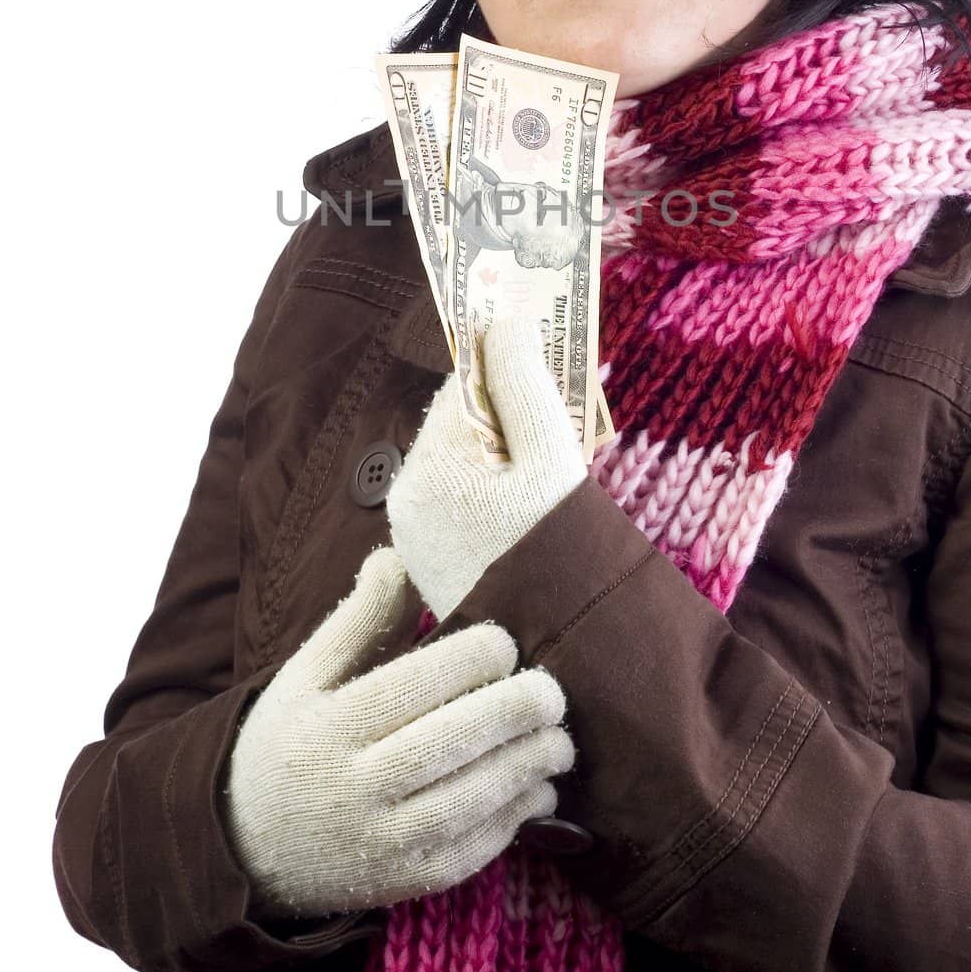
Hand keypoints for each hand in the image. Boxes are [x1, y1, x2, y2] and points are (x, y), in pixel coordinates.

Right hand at [220, 545, 574, 917]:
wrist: (246, 849)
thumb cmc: (288, 743)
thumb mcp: (305, 676)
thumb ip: (357, 619)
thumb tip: (396, 556)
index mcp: (330, 726)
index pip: (412, 686)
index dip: (470, 659)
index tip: (504, 643)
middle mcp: (354, 787)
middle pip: (447, 743)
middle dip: (512, 712)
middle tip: (551, 691)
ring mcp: (380, 842)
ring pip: (467, 802)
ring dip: (525, 767)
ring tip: (559, 740)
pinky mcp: (404, 882)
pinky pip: (469, 852)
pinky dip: (512, 820)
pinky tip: (538, 790)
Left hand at [386, 314, 588, 622]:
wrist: (561, 650)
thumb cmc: (563, 551)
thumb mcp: (551, 457)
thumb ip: (524, 382)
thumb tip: (504, 321)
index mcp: (431, 466)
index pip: (463, 384)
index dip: (506, 367)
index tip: (545, 361)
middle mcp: (407, 496)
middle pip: (459, 423)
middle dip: (507, 413)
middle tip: (560, 421)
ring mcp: (412, 533)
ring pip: (460, 461)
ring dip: (502, 451)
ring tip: (550, 469)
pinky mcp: (427, 560)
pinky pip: (458, 499)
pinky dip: (491, 488)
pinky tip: (531, 507)